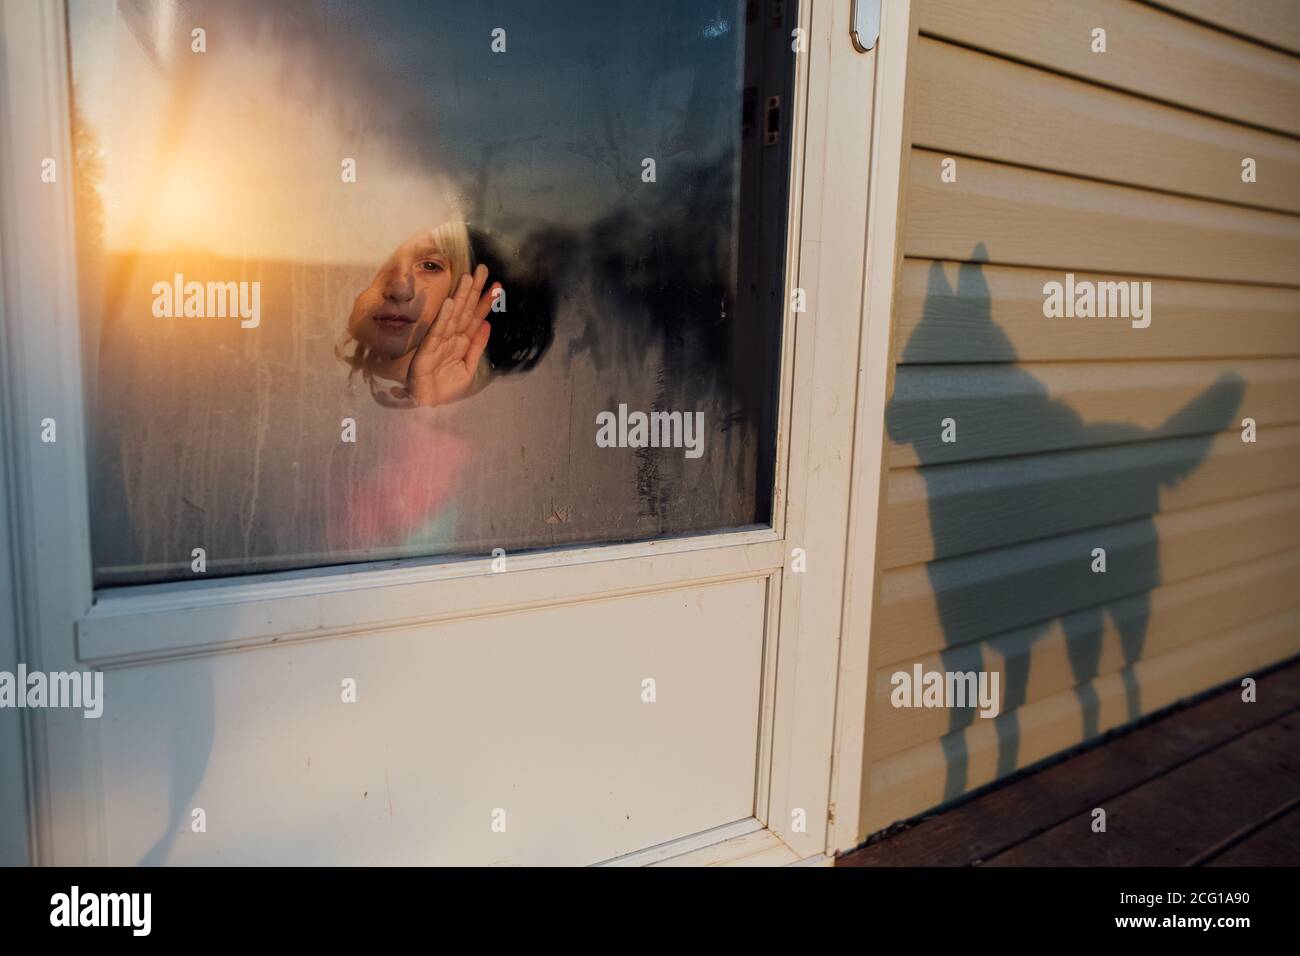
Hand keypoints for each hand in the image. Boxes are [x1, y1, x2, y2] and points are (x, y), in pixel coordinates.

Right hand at [406, 264, 497, 407]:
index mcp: (461, 341)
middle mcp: (451, 337)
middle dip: (475, 290)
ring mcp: (439, 341)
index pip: (475, 317)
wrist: (429, 404)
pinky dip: (444, 317)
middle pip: (465, 310)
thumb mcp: (469, 367)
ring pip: (453, 315)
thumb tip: (488, 324)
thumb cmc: (446, 387)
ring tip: (469, 278)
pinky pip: (438, 331)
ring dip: (461, 297)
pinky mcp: (428, 350)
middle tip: (484, 269)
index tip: (497, 286)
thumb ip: (477, 346)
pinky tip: (451, 303)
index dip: (486, 302)